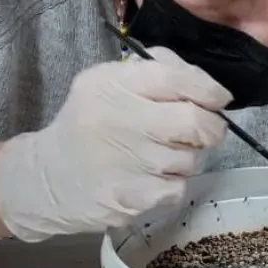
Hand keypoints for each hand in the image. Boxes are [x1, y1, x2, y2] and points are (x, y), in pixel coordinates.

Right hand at [0, 48, 231, 241]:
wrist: (48, 179)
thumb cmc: (90, 124)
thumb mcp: (109, 81)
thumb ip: (157, 69)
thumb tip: (206, 83)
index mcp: (112, 84)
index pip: (175, 79)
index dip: (208, 89)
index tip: (219, 98)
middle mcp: (120, 120)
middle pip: (195, 122)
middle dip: (211, 127)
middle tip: (204, 129)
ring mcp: (127, 163)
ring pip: (191, 158)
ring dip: (187, 156)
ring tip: (161, 154)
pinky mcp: (133, 198)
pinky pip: (178, 187)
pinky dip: (173, 182)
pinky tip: (150, 177)